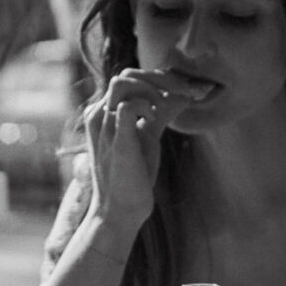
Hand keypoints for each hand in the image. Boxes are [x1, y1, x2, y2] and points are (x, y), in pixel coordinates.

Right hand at [82, 68, 210, 233]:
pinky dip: (146, 106)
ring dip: (152, 90)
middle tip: (186, 93)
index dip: (159, 78)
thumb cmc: (132, 176)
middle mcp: (99, 114)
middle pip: (127, 74)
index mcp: (104, 111)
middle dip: (160, 80)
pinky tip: (155, 119)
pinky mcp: (117, 140)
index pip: (129, 77)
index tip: (186, 87)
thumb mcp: (148, 137)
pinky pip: (127, 107)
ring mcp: (105, 126)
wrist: (120, 211)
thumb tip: (183, 95)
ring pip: (123, 82)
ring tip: (165, 108)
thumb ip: (161, 114)